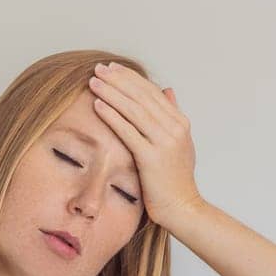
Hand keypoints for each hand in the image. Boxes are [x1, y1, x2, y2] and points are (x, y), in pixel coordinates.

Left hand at [87, 62, 202, 226]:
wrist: (182, 208)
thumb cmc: (175, 179)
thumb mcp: (178, 143)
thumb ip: (171, 115)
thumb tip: (166, 90)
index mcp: (179, 122)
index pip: (151, 92)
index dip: (130, 77)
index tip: (112, 68)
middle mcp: (174, 128)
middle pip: (141, 96)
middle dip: (118, 80)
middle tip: (99, 68)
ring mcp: (164, 142)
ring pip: (134, 109)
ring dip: (112, 92)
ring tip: (94, 81)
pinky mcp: (152, 157)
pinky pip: (128, 131)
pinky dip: (112, 115)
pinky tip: (98, 104)